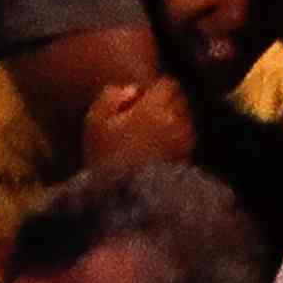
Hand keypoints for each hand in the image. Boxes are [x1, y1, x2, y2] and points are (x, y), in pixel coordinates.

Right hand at [78, 76, 197, 172]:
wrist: (122, 198)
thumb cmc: (105, 158)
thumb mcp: (95, 122)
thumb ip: (111, 97)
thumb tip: (133, 90)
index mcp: (154, 108)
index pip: (168, 84)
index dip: (156, 89)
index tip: (143, 100)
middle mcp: (175, 121)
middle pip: (180, 100)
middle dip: (166, 104)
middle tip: (145, 118)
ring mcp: (184, 141)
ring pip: (185, 120)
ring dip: (173, 122)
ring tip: (151, 137)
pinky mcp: (187, 158)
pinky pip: (186, 140)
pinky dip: (176, 141)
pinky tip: (157, 152)